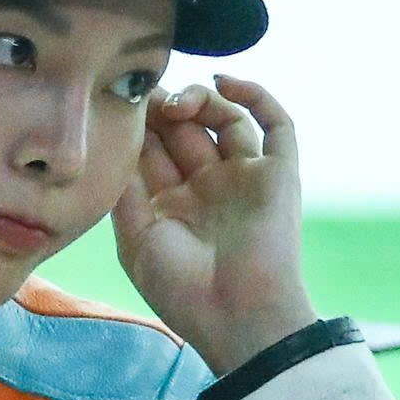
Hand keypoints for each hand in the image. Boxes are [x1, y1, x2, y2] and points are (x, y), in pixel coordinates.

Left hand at [112, 75, 317, 375]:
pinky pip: (277, 125)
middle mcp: (210, 187)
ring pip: (226, 119)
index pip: (155, 149)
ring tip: (178, 103)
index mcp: (173, 204)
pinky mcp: (279, 174)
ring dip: (201, 100)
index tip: (121, 104)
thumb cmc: (182, 290)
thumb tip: (120, 140)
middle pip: (188, 128)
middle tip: (148, 94)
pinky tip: (223, 84)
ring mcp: (245, 178)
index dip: (140, 123)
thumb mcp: (136, 240)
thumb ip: (126, 189)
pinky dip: (256, 96)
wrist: (237, 316)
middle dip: (167, 107)